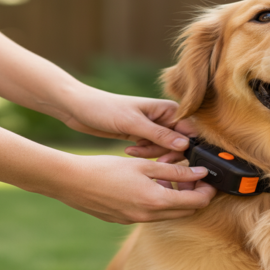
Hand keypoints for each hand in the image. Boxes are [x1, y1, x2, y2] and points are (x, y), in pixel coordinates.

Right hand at [31, 154, 216, 223]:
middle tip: (192, 176)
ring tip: (169, 177)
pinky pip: (151, 214)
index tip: (208, 178)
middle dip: (194, 195)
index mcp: (156, 201)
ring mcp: (135, 220)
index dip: (207, 191)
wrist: (71, 182)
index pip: (196, 203)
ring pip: (168, 213)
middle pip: (185, 211)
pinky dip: (159, 202)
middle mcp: (148, 216)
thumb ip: (174, 170)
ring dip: (176, 198)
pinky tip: (150, 184)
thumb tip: (200, 172)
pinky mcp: (124, 220)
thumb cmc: (106, 169)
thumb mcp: (143, 165)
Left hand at [61, 86, 194, 156]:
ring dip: (152, 153)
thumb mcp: (133, 123)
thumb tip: (185, 146)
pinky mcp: (143, 136)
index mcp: (169, 109)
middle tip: (156, 160)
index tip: (172, 158)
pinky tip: (128, 150)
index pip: (190, 131)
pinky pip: (152, 151)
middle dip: (167, 153)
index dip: (186, 146)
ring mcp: (154, 128)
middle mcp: (165, 118)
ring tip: (133, 151)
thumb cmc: (106, 109)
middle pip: (180, 143)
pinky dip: (143, 153)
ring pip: (166, 149)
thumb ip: (160, 135)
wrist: (79, 109)